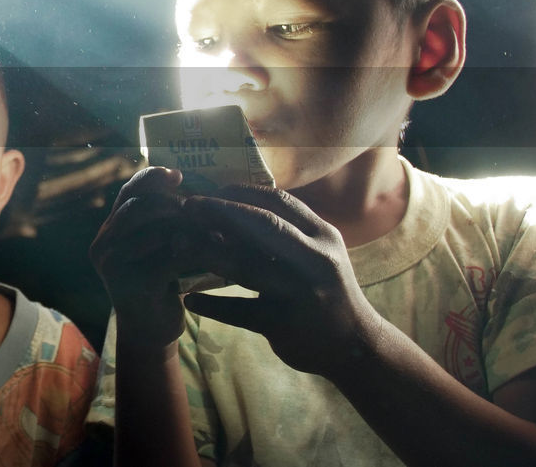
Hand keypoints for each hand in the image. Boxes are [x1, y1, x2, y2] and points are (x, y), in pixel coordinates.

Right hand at [90, 167, 197, 351]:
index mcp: (109, 230)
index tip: (177, 174)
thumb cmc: (160, 285)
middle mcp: (103, 244)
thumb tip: (191, 188)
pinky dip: (194, 252)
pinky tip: (214, 253)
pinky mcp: (130, 284)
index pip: (127, 193)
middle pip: (139, 206)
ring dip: (189, 226)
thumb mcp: (157, 248)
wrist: (151, 332)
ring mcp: (112, 264)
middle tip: (205, 207)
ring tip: (215, 228)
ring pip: (154, 230)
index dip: (150, 178)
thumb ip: (162, 222)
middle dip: (175, 203)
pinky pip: (167, 258)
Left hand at [180, 185, 383, 377]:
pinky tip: (190, 300)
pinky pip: (240, 312)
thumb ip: (285, 233)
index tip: (210, 189)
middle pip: (263, 227)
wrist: (357, 347)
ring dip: (208, 253)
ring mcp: (301, 294)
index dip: (241, 192)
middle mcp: (316, 260)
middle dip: (221, 212)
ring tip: (178, 246)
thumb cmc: (326, 290)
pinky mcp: (285, 325)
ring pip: (247, 268)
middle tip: (187, 205)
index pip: (279, 202)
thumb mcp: (317, 254)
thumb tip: (231, 207)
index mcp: (323, 236)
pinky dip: (213, 306)